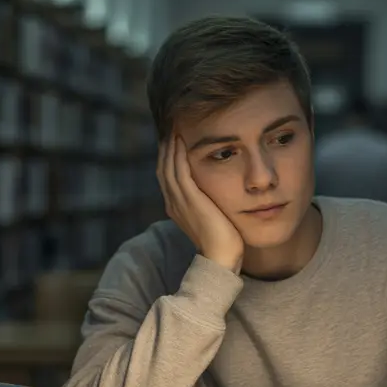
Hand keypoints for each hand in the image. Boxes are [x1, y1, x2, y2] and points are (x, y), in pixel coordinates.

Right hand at [157, 134, 243, 273]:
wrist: (221, 258)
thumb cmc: (223, 241)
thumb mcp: (212, 217)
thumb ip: (208, 204)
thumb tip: (215, 193)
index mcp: (176, 207)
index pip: (168, 176)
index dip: (169, 158)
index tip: (175, 141)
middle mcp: (173, 203)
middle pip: (163, 168)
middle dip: (166, 148)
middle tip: (171, 128)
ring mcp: (179, 201)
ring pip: (168, 167)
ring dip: (170, 146)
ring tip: (174, 129)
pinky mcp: (189, 199)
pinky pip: (178, 170)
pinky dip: (177, 154)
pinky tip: (181, 140)